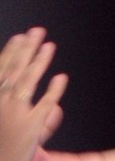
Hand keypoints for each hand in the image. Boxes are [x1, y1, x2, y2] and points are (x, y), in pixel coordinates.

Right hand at [0, 29, 66, 160]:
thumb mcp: (1, 126)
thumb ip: (19, 114)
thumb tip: (36, 103)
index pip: (0, 70)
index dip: (11, 52)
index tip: (20, 37)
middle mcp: (0, 104)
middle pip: (14, 70)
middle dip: (26, 49)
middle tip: (36, 31)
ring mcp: (15, 115)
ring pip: (28, 82)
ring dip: (39, 62)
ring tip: (49, 45)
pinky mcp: (31, 128)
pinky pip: (46, 105)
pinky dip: (54, 90)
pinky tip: (62, 78)